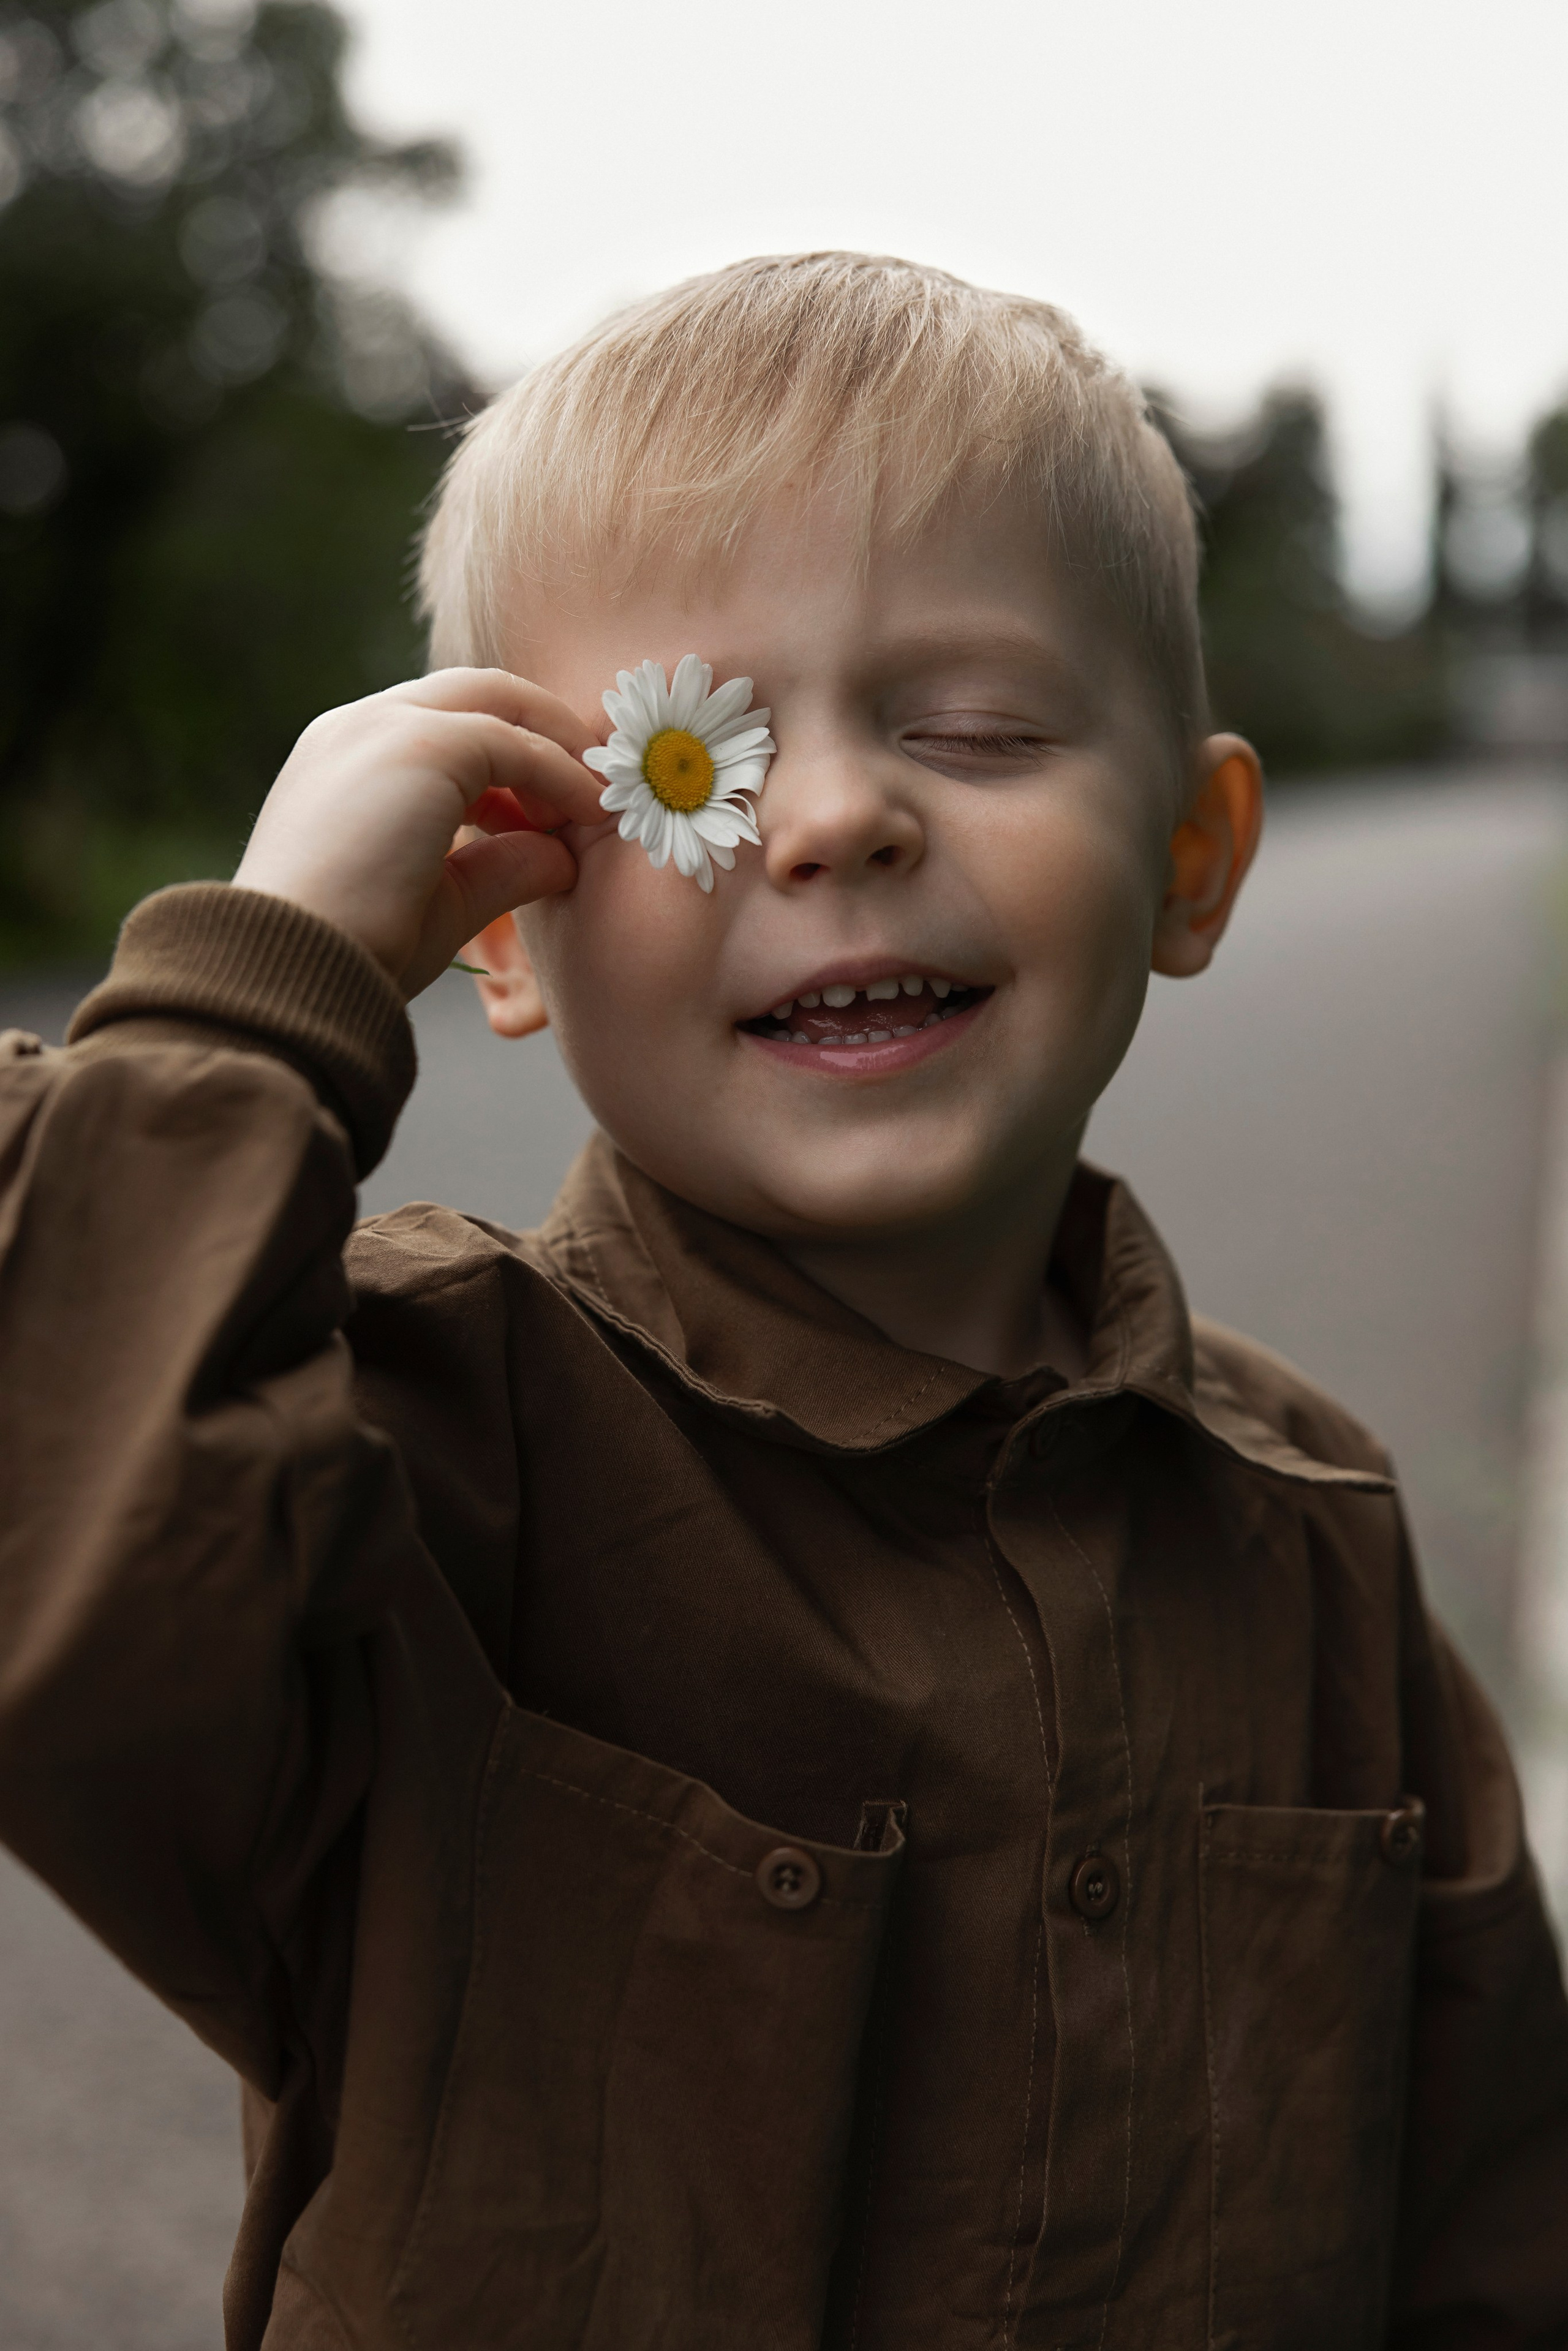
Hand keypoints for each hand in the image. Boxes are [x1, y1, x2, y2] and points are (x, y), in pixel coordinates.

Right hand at [233, 670, 604, 999]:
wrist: (292, 969)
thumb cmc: (354, 952)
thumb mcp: (440, 901)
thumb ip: (500, 867)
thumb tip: (563, 857)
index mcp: (346, 758)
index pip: (443, 724)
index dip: (509, 760)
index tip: (552, 812)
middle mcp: (358, 726)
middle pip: (476, 693)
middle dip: (542, 730)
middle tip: (591, 786)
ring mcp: (384, 727)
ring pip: (497, 701)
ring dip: (556, 746)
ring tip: (595, 803)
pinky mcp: (419, 745)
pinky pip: (514, 741)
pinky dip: (560, 772)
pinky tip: (587, 813)